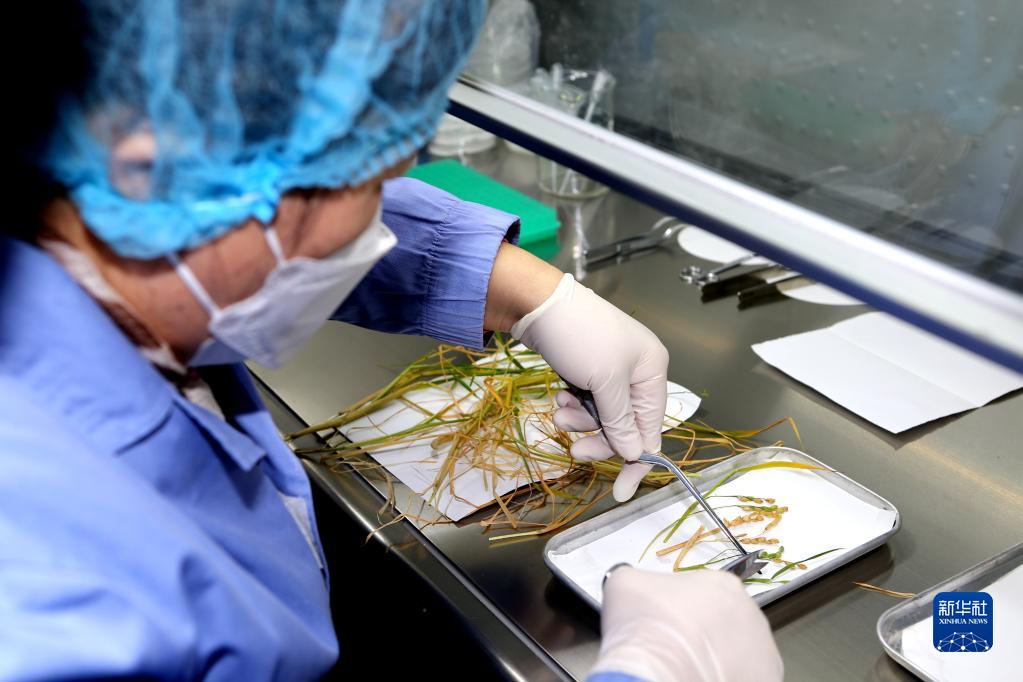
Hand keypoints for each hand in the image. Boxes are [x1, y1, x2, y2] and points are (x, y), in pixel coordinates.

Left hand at [511, 273, 668, 501]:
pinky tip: (561, 396)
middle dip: (600, 438)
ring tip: (561, 411)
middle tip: (575, 449)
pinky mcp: (588, 370)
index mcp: (652, 371)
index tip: (621, 492)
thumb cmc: (579, 335)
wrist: (538, 303)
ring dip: (581, 421)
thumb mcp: (604, 381)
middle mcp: (637, 372)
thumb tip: (635, 452)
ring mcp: (611, 371)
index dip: (637, 461)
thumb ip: (621, 420)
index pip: (652, 428)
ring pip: (602, 417)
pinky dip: (574, 406)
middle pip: (625, 426)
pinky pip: (587, 403)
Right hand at [594, 567, 782, 681]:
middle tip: (677, 647)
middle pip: (726, 622)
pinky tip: (699, 678)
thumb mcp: (625, 582)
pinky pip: (743, 677)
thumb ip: (639, 580)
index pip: (705, 593)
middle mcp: (751, 613)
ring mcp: (763, 651)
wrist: (657, 672)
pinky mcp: (765, 680)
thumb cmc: (645, 626)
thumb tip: (636, 587)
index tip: (668, 623)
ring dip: (719, 658)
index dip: (682, 608)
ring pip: (739, 653)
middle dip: (705, 633)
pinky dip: (726, 678)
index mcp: (722, 584)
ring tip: (689, 667)